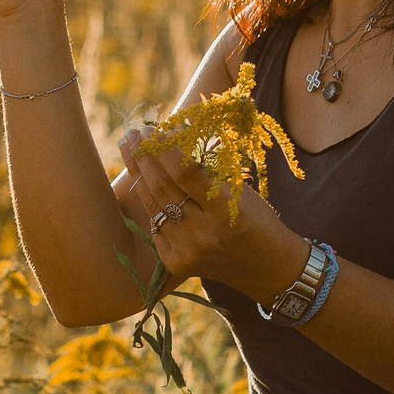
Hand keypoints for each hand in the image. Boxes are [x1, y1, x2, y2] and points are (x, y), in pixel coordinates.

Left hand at [116, 124, 307, 300]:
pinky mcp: (175, 263)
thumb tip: (173, 136)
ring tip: (129, 148)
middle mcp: (204, 234)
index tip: (156, 129)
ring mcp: (187, 251)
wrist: (264, 265)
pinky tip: (141, 180)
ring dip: (137, 174)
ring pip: (153, 205)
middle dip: (146, 156)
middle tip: (135, 133)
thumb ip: (207, 169)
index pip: (187, 174)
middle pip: (163, 188)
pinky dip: (148, 201)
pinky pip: (154, 225)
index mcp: (225, 211)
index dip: (167, 149)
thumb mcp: (239, 189)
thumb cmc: (255, 217)